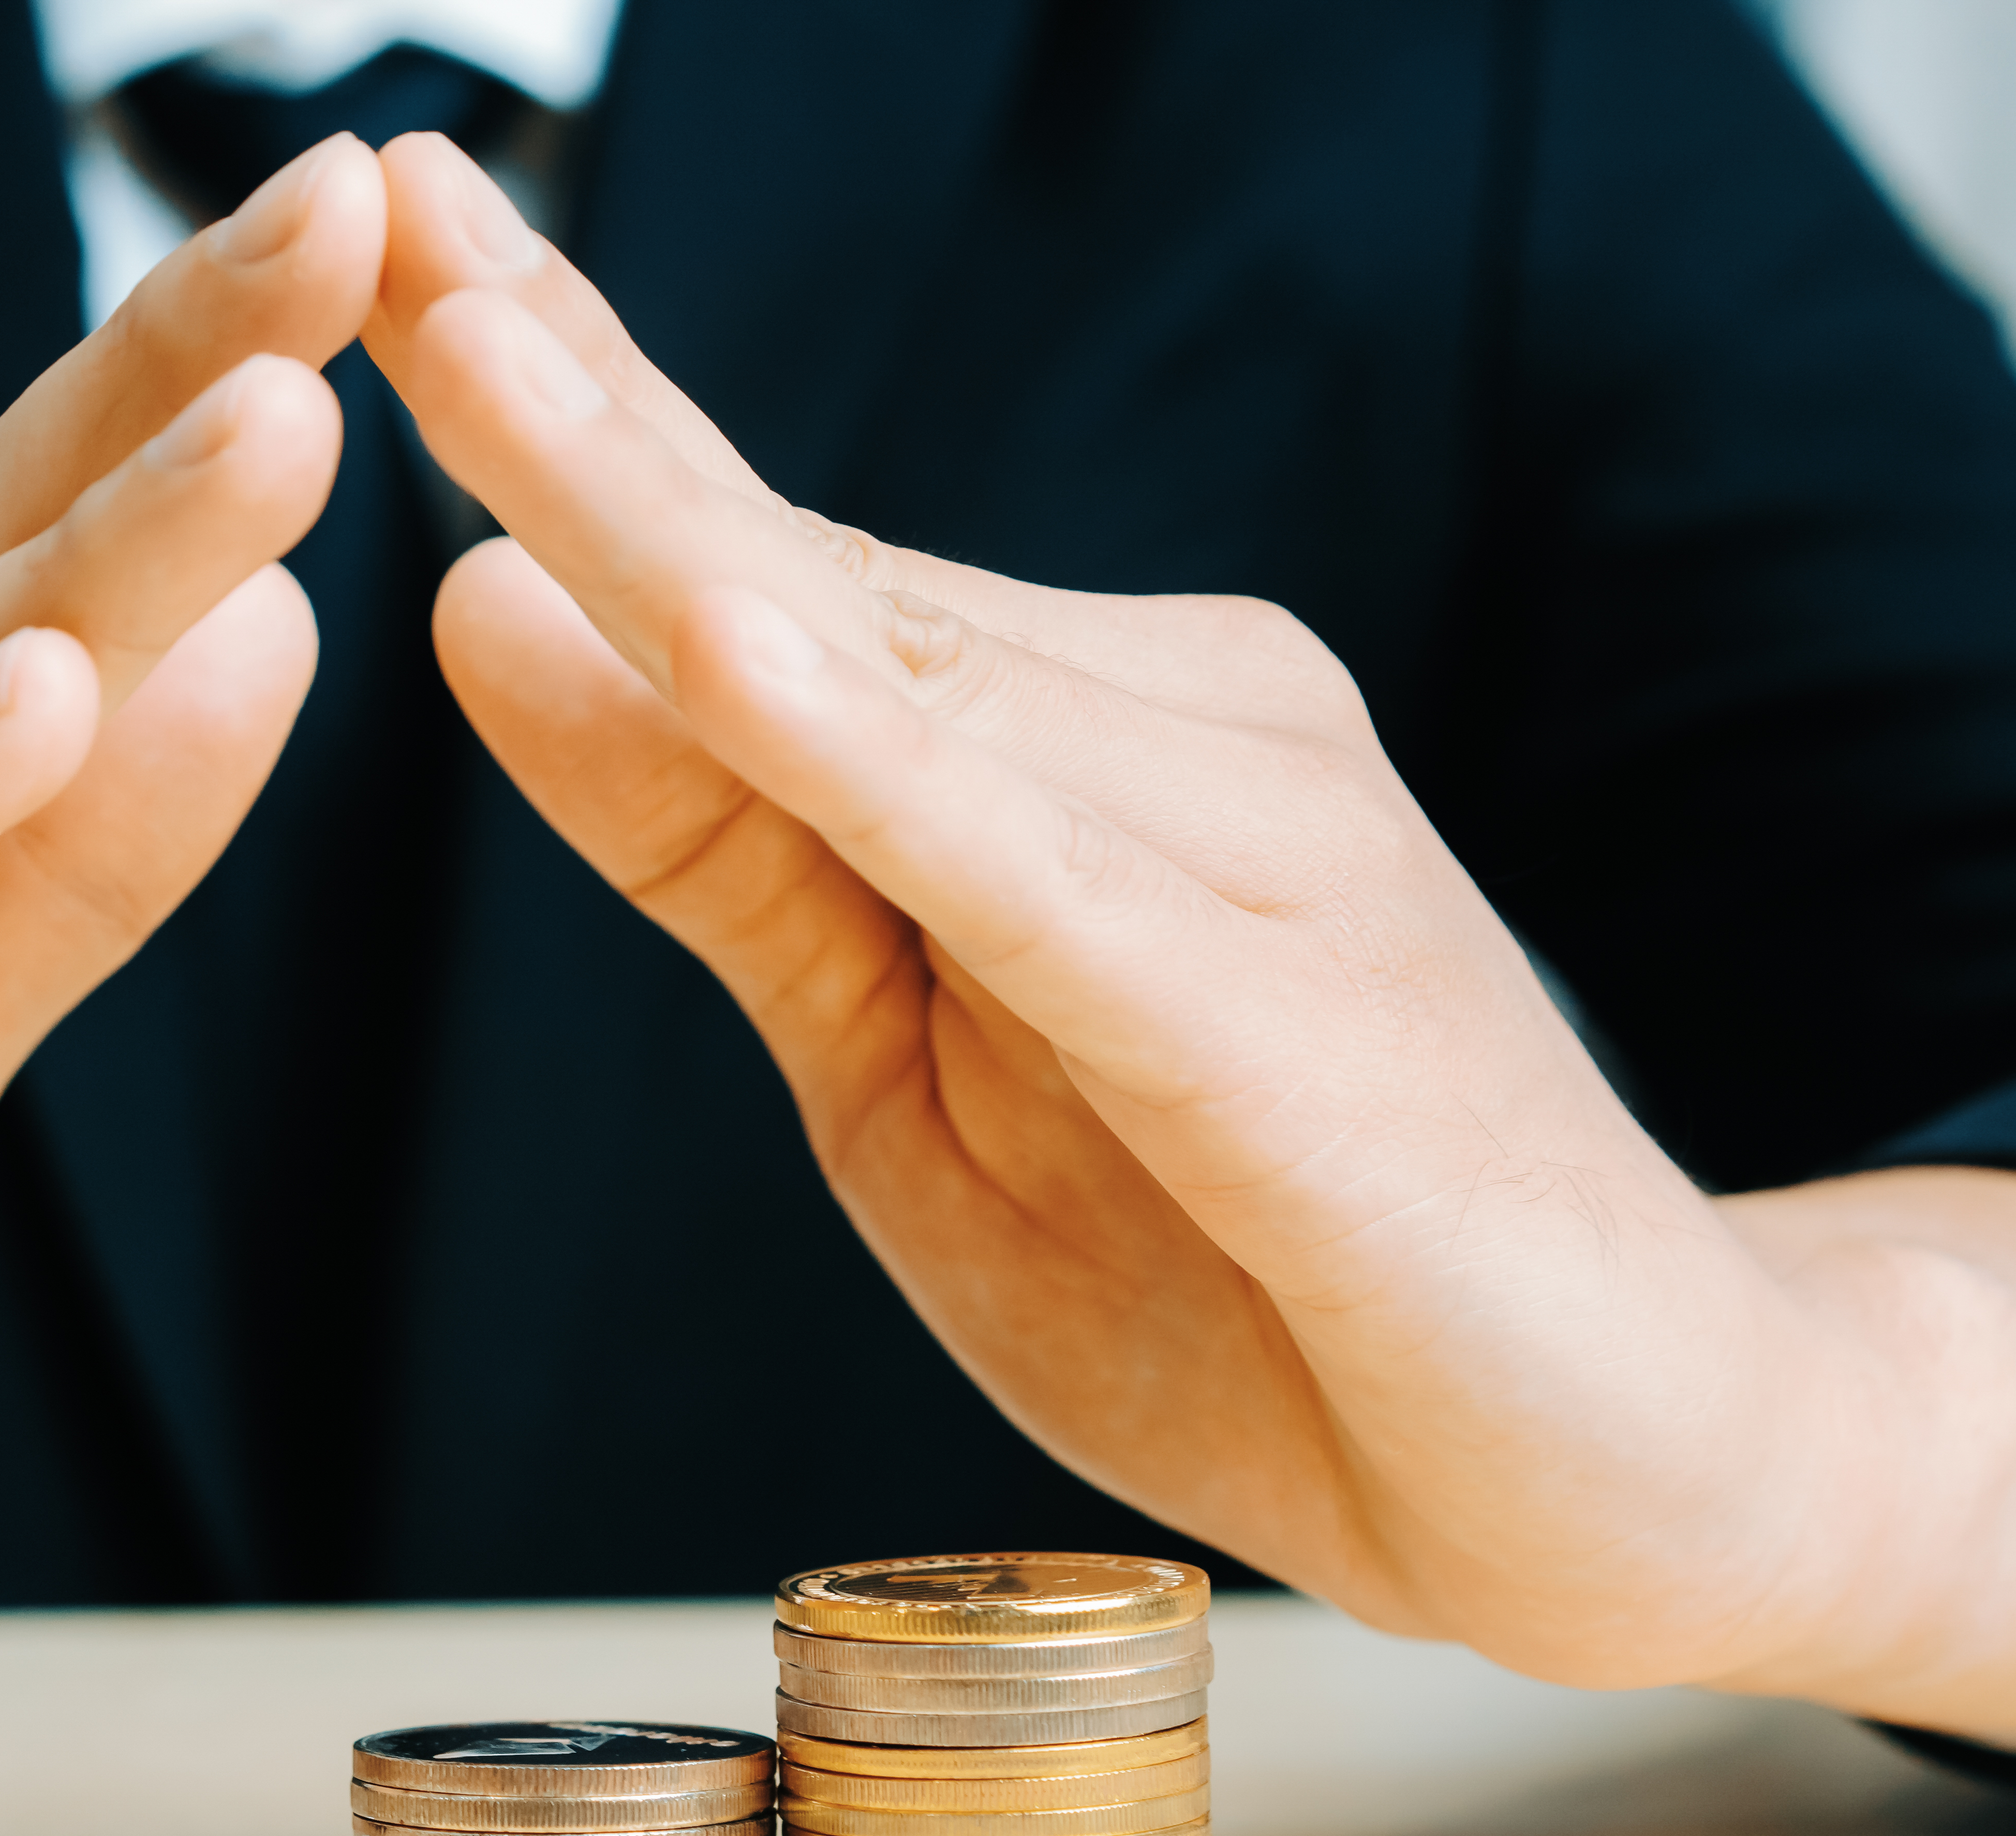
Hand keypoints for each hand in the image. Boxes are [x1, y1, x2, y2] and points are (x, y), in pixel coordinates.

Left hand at [362, 138, 2015, 1737]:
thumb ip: (720, 851)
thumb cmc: (1256, 1277)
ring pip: (895, 676)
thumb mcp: (903, 1075)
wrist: (1634, 1465)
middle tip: (381, 191)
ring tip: (463, 338)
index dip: (573, 403)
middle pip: (808, 567)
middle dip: (576, 390)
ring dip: (658, 514)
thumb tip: (480, 614)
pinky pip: (1044, 878)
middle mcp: (1176, 741)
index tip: (390, 240)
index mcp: (1066, 749)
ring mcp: (1256, 866)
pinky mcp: (1297, 1046)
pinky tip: (714, 643)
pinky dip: (875, 759)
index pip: (769, 563)